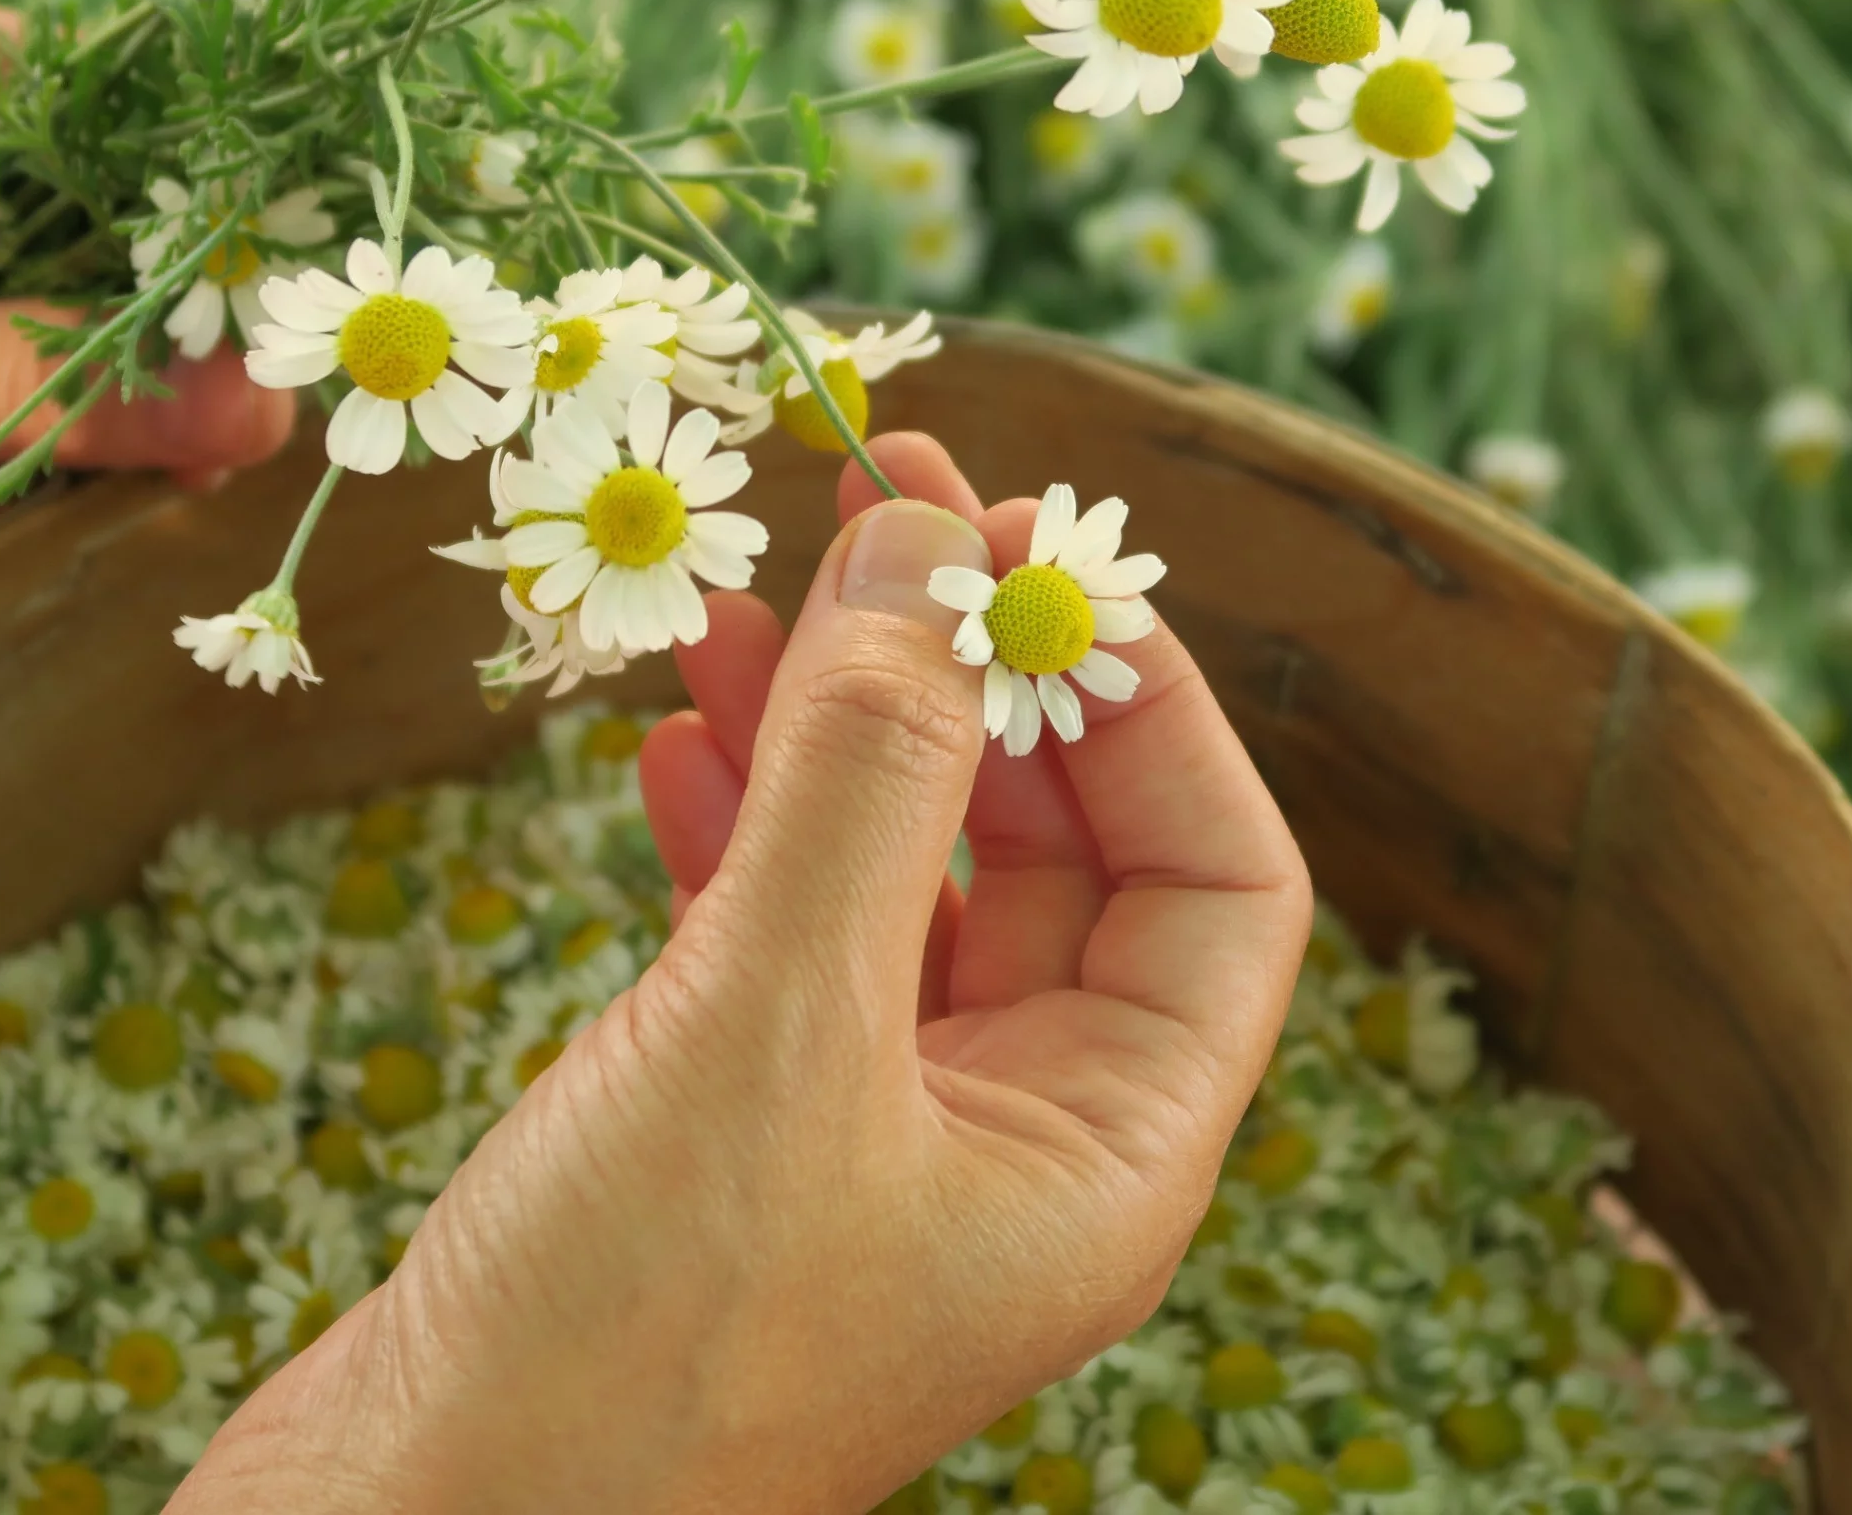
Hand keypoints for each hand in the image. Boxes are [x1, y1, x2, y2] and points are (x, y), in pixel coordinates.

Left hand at [0, 0, 294, 528]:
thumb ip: (54, 389)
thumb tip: (265, 418)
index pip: (154, 130)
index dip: (228, 247)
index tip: (272, 368)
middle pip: (135, 215)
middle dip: (171, 340)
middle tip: (200, 458)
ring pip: (91, 285)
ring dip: (106, 390)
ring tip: (100, 481)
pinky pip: (29, 326)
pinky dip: (45, 406)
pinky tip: (29, 477)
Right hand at [174, 432, 1312, 1513]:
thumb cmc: (629, 1342)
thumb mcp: (774, 1019)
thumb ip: (869, 772)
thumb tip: (930, 550)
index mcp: (1108, 1154)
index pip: (1221, 877)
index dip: (1147, 699)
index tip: (1031, 549)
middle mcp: (1018, 1149)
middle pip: (1059, 857)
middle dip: (975, 684)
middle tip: (884, 510)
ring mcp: (875, 1145)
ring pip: (900, 884)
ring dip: (840, 736)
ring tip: (758, 597)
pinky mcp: (738, 1143)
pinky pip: (780, 946)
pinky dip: (738, 831)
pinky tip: (673, 746)